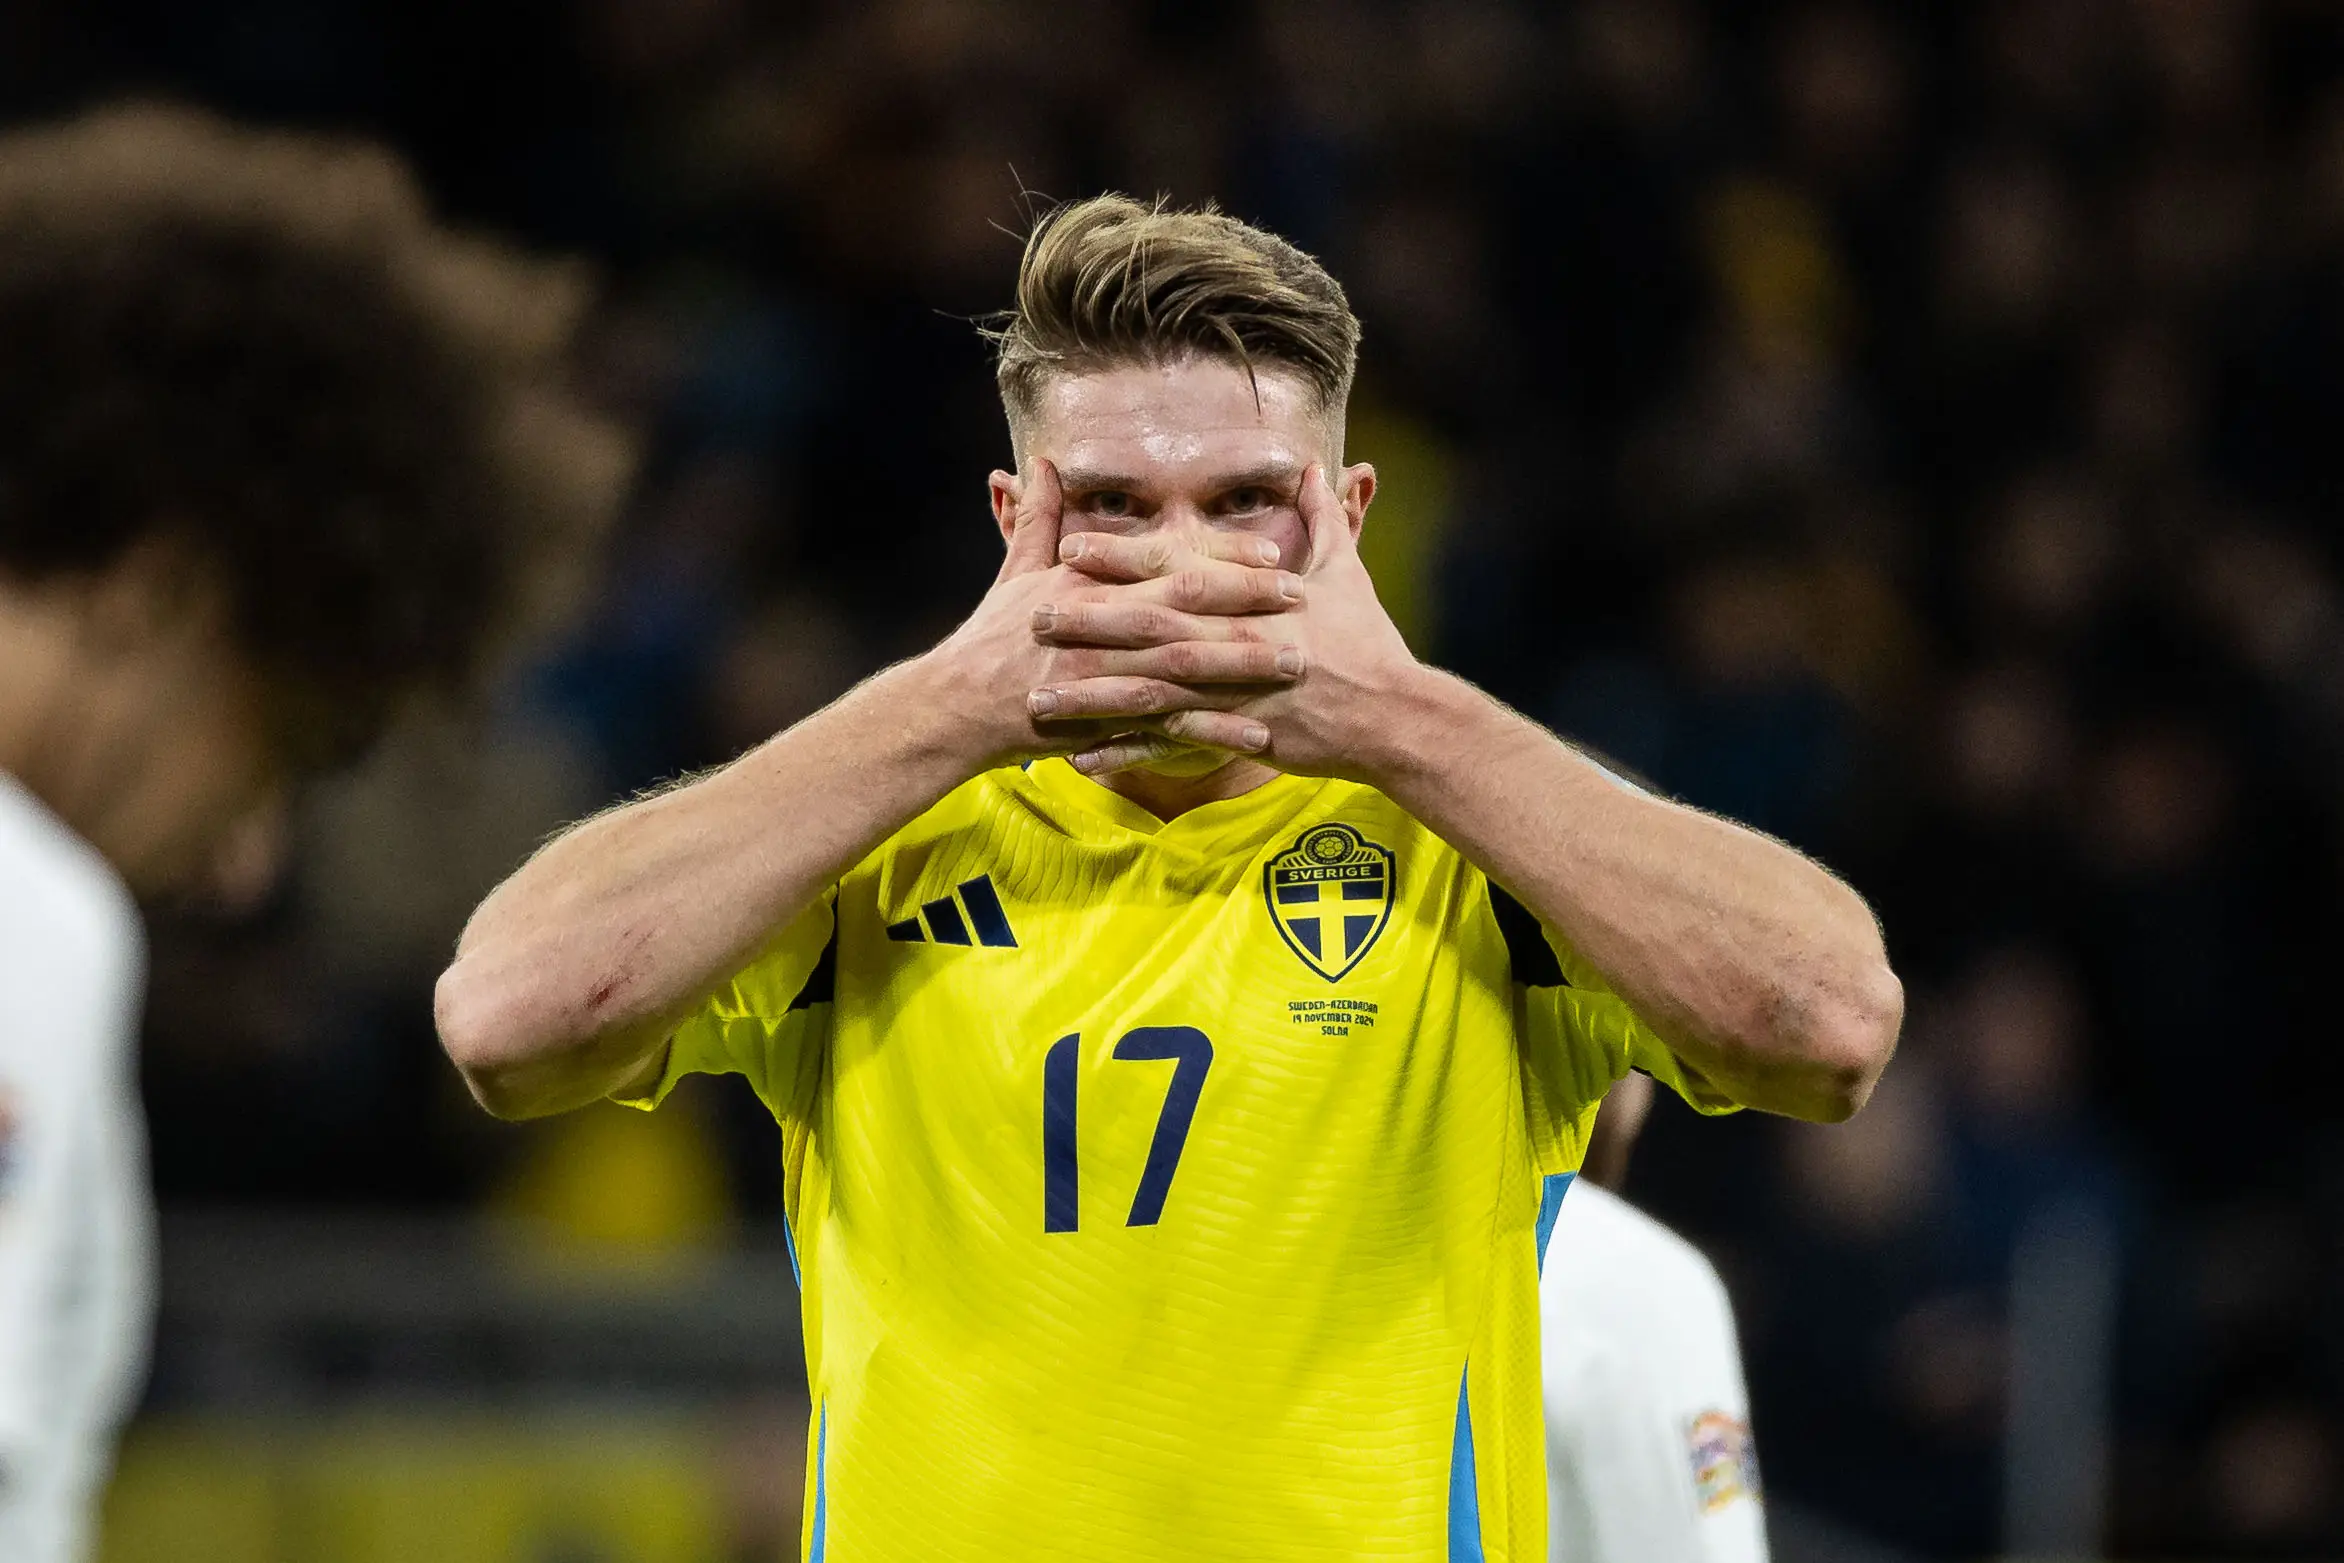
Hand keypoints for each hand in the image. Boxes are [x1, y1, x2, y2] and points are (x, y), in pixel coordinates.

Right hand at [924, 460, 1305, 767]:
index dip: (1226, 558)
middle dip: (1250, 602)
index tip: (1275, 554)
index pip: (1169, 562)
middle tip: (1304, 600)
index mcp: (1089, 582)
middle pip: (1189, 607)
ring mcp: (1105, 675)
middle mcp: (1101, 623)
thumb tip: (1044, 462)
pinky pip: (1170, 727)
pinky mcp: (1104, 722)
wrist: (957, 706)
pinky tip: (1258, 737)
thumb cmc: (990, 637)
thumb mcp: (1015, 570)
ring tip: (1298, 666)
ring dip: (1245, 667)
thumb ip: (1040, 517)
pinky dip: (1215, 732)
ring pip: (1188, 666)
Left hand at [1035, 465, 1422, 778]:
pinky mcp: (1239, 738)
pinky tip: (1083, 760)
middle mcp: (1236, 643)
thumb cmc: (1370, 643)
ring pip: (1151, 693)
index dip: (1120, 559)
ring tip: (1038, 698)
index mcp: (1252, 601)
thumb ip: (1324, 519)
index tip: (1070, 547)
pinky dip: (1127, 755)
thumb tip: (1317, 467)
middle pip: (1149, 629)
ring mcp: (1235, 694)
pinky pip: (1172, 749)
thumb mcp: (1348, 574)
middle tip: (1031, 615)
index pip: (1175, 572)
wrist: (1396, 717)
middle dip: (1088, 622)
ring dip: (1091, 696)